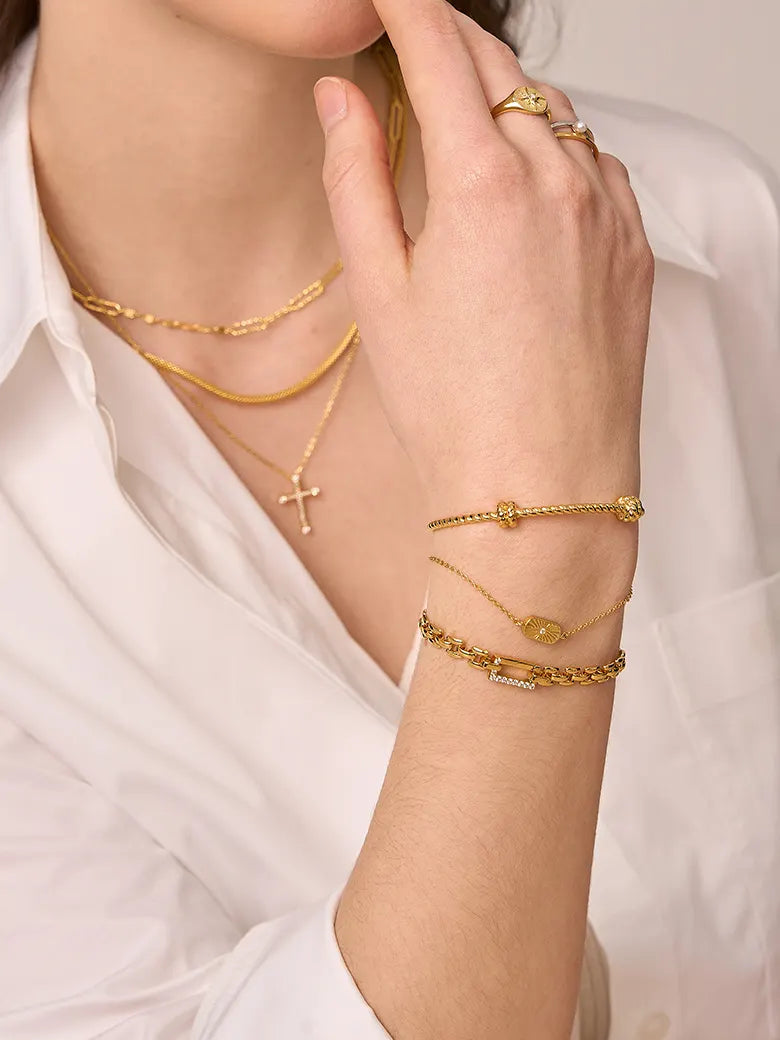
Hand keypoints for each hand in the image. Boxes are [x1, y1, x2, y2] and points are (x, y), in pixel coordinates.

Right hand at [313, 0, 653, 506]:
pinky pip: (598, 164)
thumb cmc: (454, 408)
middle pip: (502, 69)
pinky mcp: (635, 249)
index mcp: (483, 183)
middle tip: (412, 40)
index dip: (404, 7)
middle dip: (453, 40)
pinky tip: (528, 182)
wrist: (540, 489)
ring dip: (507, 99)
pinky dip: (558, 149)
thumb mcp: (379, 291)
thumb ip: (356, 177)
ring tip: (466, 120)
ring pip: (556, 114)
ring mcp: (608, 213)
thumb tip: (342, 98)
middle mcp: (558, 180)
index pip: (440, 49)